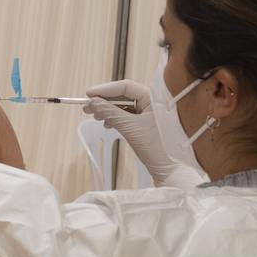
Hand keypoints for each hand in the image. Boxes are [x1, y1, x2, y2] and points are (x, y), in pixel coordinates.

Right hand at [84, 79, 202, 188]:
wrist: (170, 169)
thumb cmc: (157, 148)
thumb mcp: (130, 128)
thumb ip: (110, 112)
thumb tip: (92, 102)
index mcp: (153, 97)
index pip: (125, 87)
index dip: (104, 89)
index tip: (88, 94)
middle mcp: (153, 101)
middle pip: (123, 95)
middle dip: (104, 101)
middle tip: (86, 106)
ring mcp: (150, 112)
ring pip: (124, 105)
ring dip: (108, 110)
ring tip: (95, 116)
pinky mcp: (147, 122)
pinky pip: (127, 115)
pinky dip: (115, 118)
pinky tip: (107, 124)